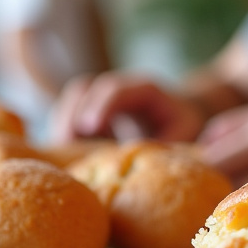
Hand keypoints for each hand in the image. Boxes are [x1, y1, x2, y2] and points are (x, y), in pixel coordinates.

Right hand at [51, 72, 205, 143]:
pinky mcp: (91, 109)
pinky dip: (64, 131)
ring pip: (73, 99)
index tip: (90, 127)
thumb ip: (165, 144)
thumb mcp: (183, 134)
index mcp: (145, 89)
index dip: (102, 105)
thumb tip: (138, 159)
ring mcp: (102, 96)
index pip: (116, 89)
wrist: (180, 114)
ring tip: (65, 152)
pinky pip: (68, 113)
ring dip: (63, 123)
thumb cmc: (183, 125)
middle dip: (73, 114)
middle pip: (86, 88)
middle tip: (67, 144)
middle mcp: (119, 88)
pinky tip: (69, 154)